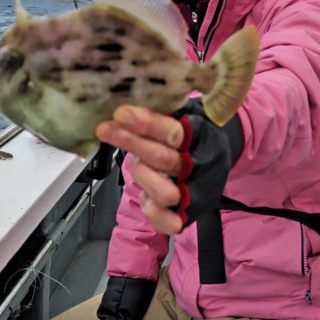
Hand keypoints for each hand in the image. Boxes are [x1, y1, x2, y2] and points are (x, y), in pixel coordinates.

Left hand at [96, 105, 185, 234]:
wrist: (214, 156)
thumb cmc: (185, 134)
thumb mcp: (177, 115)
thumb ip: (156, 111)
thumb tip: (121, 97)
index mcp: (198, 137)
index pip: (172, 131)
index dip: (146, 124)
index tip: (121, 113)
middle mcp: (197, 165)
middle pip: (163, 159)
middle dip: (131, 143)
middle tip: (105, 129)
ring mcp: (192, 191)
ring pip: (165, 192)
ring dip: (143, 177)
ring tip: (136, 165)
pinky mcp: (187, 213)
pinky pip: (169, 222)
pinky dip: (153, 211)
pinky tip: (145, 198)